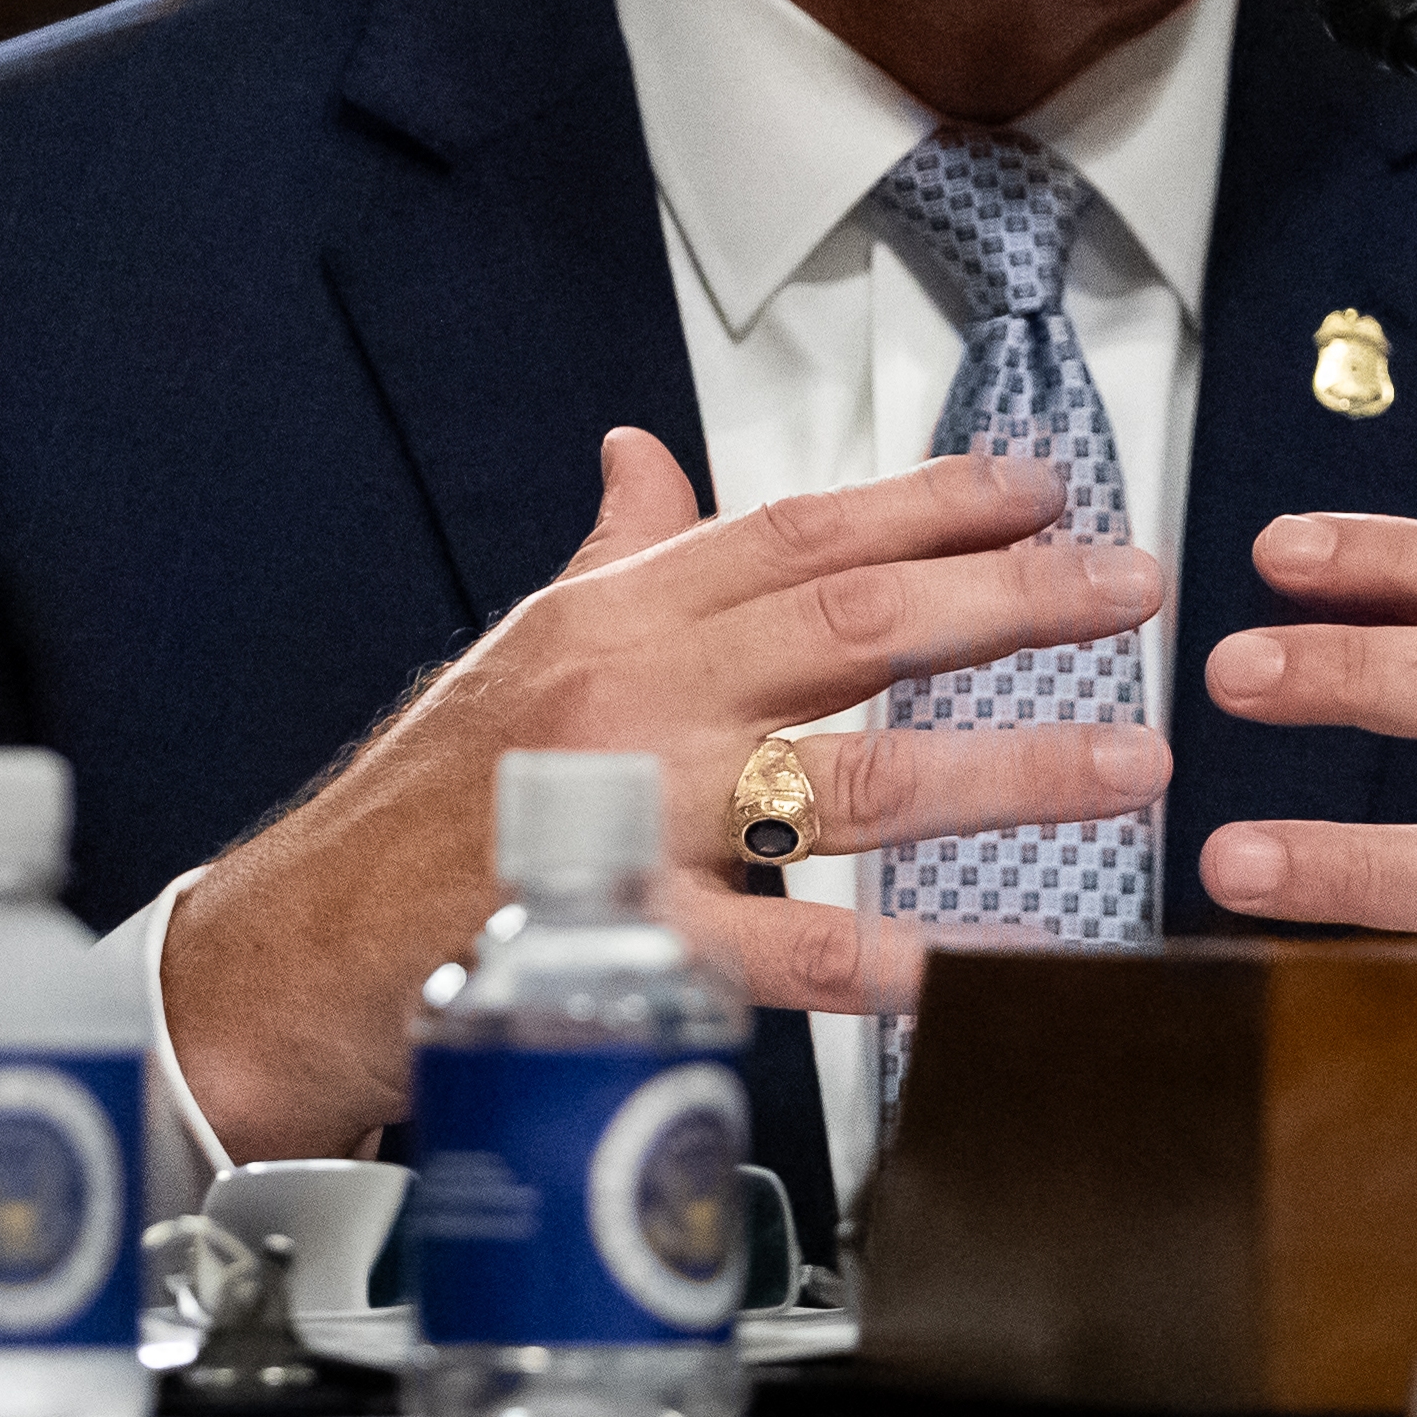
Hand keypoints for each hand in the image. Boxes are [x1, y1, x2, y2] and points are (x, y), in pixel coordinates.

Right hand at [167, 428, 1169, 1156]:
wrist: (285, 950)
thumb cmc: (415, 809)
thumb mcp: (515, 652)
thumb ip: (614, 557)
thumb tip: (647, 451)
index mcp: (620, 615)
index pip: (802, 529)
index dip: (934, 500)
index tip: (1048, 487)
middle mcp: (636, 695)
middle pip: (853, 623)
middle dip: (1009, 600)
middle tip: (1131, 588)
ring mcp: (634, 819)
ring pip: (852, 775)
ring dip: (1008, 766)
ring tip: (1128, 762)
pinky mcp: (623, 944)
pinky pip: (783, 955)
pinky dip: (890, 962)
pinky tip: (986, 965)